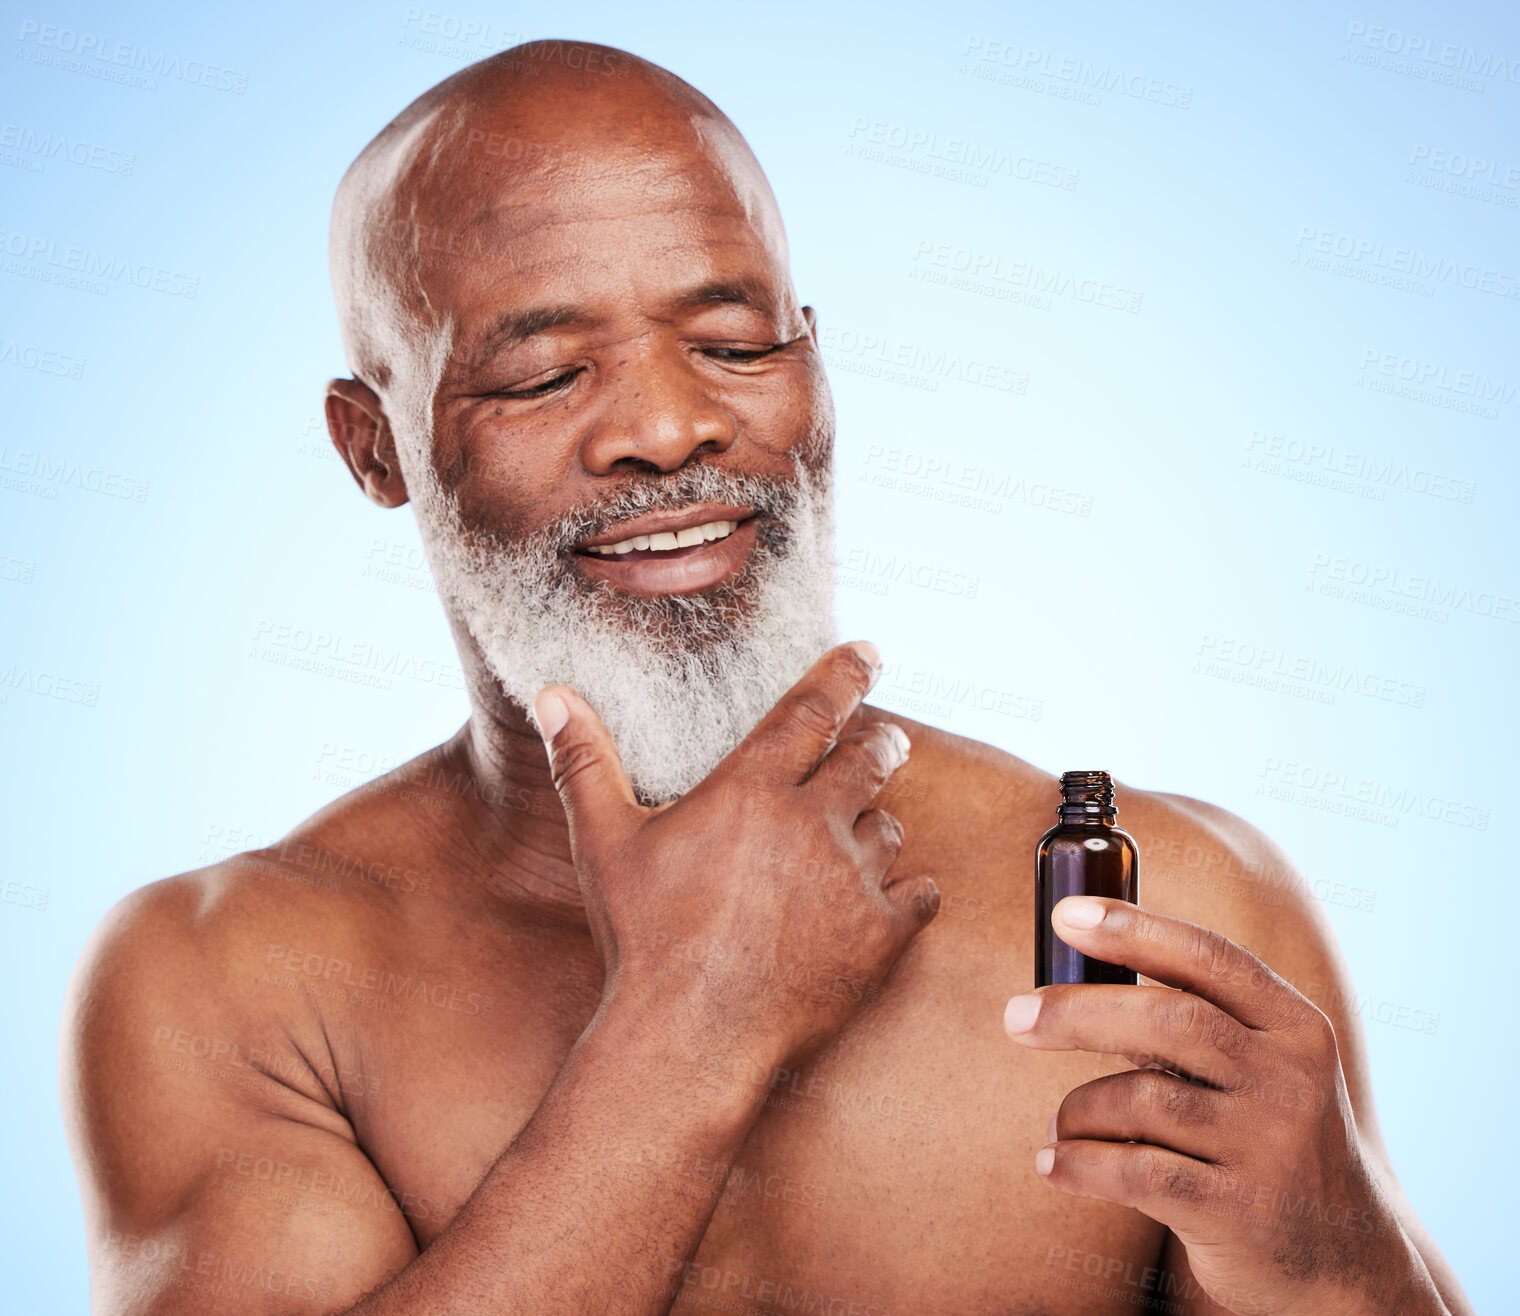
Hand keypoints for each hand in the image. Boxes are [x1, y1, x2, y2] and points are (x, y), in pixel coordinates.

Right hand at [532, 640, 939, 1074]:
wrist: (688, 1039)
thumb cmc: (643, 939)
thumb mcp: (605, 844)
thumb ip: (584, 762)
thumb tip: (552, 696)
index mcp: (751, 789)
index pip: (812, 709)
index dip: (846, 674)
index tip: (870, 652)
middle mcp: (811, 823)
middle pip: (869, 761)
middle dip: (880, 744)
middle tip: (886, 741)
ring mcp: (851, 881)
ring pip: (890, 828)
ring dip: (880, 822)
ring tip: (869, 827)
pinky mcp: (879, 937)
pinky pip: (920, 894)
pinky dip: (911, 889)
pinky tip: (900, 894)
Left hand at [1003, 896, 1415, 1315]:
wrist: (1346, 1257)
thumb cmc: (1270, 1137)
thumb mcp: (1263, 1068)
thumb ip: (1195, 1023)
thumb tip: (1076, 978)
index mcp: (1295, 1027)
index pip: (1209, 958)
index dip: (1133, 930)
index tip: (1065, 915)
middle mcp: (1291, 1080)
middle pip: (1169, 1020)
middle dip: (1079, 1011)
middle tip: (1016, 1016)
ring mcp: (1271, 1149)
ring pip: (1142, 1099)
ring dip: (1079, 1109)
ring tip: (1061, 1127)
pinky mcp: (1241, 1212)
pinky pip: (1136, 1172)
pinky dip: (1080, 1164)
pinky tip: (1054, 1166)